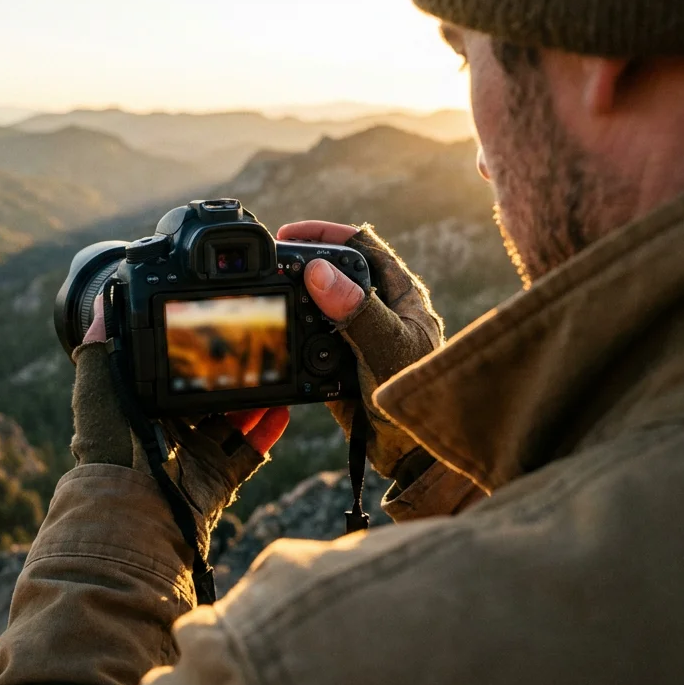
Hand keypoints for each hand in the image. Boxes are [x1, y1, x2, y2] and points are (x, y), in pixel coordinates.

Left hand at [73, 298, 287, 552]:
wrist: (132, 503)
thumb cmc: (108, 444)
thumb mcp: (96, 385)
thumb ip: (100, 346)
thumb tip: (103, 305)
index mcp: (143, 411)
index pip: (171, 377)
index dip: (191, 358)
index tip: (211, 334)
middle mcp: (171, 434)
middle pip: (207, 399)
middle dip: (229, 377)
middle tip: (250, 351)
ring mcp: (197, 457)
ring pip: (234, 423)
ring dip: (255, 400)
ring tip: (275, 373)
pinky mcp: (219, 479)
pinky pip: (251, 453)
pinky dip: (269, 431)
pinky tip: (283, 408)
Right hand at [276, 221, 444, 480]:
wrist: (407, 451)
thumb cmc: (416, 395)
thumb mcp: (387, 347)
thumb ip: (357, 311)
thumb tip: (319, 273)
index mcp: (400, 293)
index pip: (361, 244)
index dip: (325, 233)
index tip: (289, 234)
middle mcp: (378, 308)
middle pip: (334, 269)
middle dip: (302, 260)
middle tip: (270, 260)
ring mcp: (357, 334)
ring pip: (317, 301)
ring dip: (293, 294)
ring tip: (266, 289)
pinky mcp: (337, 360)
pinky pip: (308, 336)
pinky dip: (291, 328)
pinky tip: (276, 327)